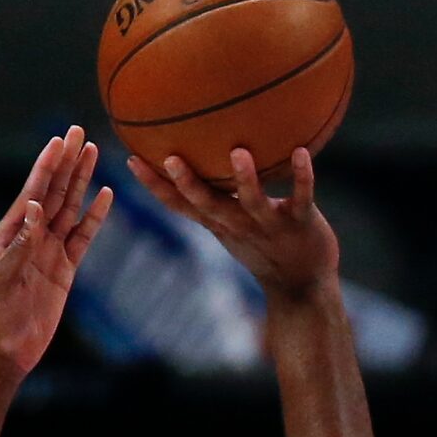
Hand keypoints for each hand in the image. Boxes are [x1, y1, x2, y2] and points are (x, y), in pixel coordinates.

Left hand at [0, 129, 111, 373]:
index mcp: (10, 232)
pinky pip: (84, 237)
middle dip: (67, 162)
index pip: (33, 190)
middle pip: (55, 191)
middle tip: (79, 132)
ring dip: (82, 181)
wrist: (8, 346)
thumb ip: (21, 243)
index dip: (47, 164)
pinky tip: (105, 197)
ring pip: (70, 207)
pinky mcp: (66, 268)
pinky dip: (95, 217)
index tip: (59, 140)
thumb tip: (35, 208)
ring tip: (93, 154)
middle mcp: (31, 235)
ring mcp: (50, 249)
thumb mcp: (2, 276)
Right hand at [125, 147, 337, 298]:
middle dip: (189, 184)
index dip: (155, 187)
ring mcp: (270, 225)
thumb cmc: (264, 248)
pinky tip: (302, 151)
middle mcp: (240, 225)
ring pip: (254, 202)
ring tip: (238, 153)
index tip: (132, 159)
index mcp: (220, 223)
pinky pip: (302, 197)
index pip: (180, 206)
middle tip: (171, 158)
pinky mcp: (302, 222)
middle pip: (209, 206)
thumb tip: (198, 155)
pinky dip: (302, 176)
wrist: (304, 285)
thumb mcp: (232, 225)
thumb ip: (215, 196)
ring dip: (245, 179)